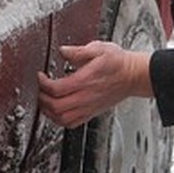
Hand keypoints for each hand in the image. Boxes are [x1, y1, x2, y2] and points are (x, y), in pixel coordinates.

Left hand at [37, 42, 152, 127]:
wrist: (134, 76)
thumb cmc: (119, 63)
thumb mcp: (99, 48)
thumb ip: (78, 51)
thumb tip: (63, 51)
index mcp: (86, 80)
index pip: (57, 88)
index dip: (43, 83)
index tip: (40, 76)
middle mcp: (86, 96)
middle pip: (56, 106)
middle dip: (42, 99)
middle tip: (39, 90)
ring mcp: (89, 107)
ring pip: (62, 118)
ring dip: (49, 111)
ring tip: (44, 101)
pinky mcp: (91, 112)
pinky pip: (71, 123)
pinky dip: (59, 120)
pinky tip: (56, 111)